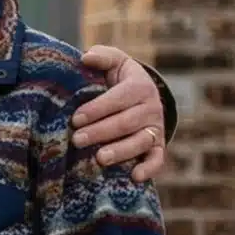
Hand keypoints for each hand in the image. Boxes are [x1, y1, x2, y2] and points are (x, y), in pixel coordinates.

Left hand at [74, 45, 168, 181]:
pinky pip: (158, 159)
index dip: (97, 109)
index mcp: (139, 86)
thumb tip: (86, 57)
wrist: (142, 93)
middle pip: (126, 122)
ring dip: (121, 151)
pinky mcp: (158, 146)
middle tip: (77, 140)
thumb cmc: (119, 78)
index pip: (118, 99)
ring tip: (100, 159)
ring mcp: (156, 128)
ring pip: (141, 141)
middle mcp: (151, 108)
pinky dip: (149, 168)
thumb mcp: (114, 62)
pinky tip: (135, 177)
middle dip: (101, 132)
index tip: (75, 119)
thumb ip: (102, 57)